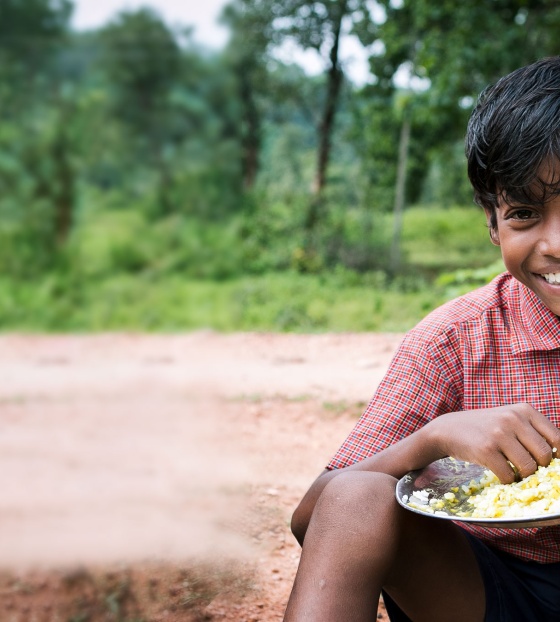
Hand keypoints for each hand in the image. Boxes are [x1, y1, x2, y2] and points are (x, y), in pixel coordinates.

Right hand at [429, 403, 559, 483]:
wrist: (448, 429)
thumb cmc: (484, 427)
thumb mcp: (509, 419)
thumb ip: (532, 432)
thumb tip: (557, 458)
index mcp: (524, 410)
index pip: (557, 438)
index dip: (558, 457)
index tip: (550, 464)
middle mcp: (513, 419)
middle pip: (545, 455)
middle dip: (538, 468)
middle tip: (526, 469)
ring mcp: (499, 434)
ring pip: (528, 467)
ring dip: (522, 476)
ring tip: (513, 471)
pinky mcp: (486, 450)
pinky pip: (508, 475)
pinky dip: (507, 480)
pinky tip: (499, 473)